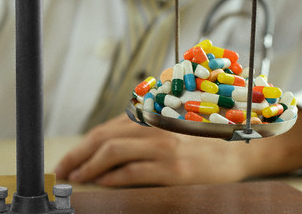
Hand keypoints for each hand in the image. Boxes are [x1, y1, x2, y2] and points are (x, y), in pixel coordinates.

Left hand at [54, 111, 301, 186]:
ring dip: (89, 167)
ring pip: (114, 153)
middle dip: (77, 157)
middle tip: (63, 172)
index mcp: (148, 118)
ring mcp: (163, 147)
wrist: (238, 149)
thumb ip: (139, 133)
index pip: (104, 131)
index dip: (81, 146)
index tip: (66, 161)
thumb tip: (104, 150)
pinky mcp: (175, 168)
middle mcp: (152, 127)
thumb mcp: (166, 129)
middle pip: (103, 139)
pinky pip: (135, 171)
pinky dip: (113, 178)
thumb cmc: (198, 141)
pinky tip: (102, 184)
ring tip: (78, 179)